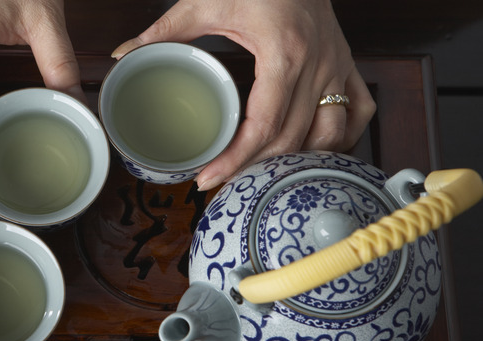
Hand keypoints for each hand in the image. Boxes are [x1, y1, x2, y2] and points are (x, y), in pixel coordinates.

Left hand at [112, 0, 376, 190]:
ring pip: (332, 134)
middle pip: (293, 139)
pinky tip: (313, 148)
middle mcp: (317, 65)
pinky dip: (340, 136)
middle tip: (223, 181)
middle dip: (256, 167)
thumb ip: (163, 31)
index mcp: (283, 53)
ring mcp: (337, 66)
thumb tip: (124, 55)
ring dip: (299, 159)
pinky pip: (358, 111)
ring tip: (263, 171)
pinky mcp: (346, 63)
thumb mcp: (204, 0)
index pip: (264, 125)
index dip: (236, 160)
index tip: (207, 178)